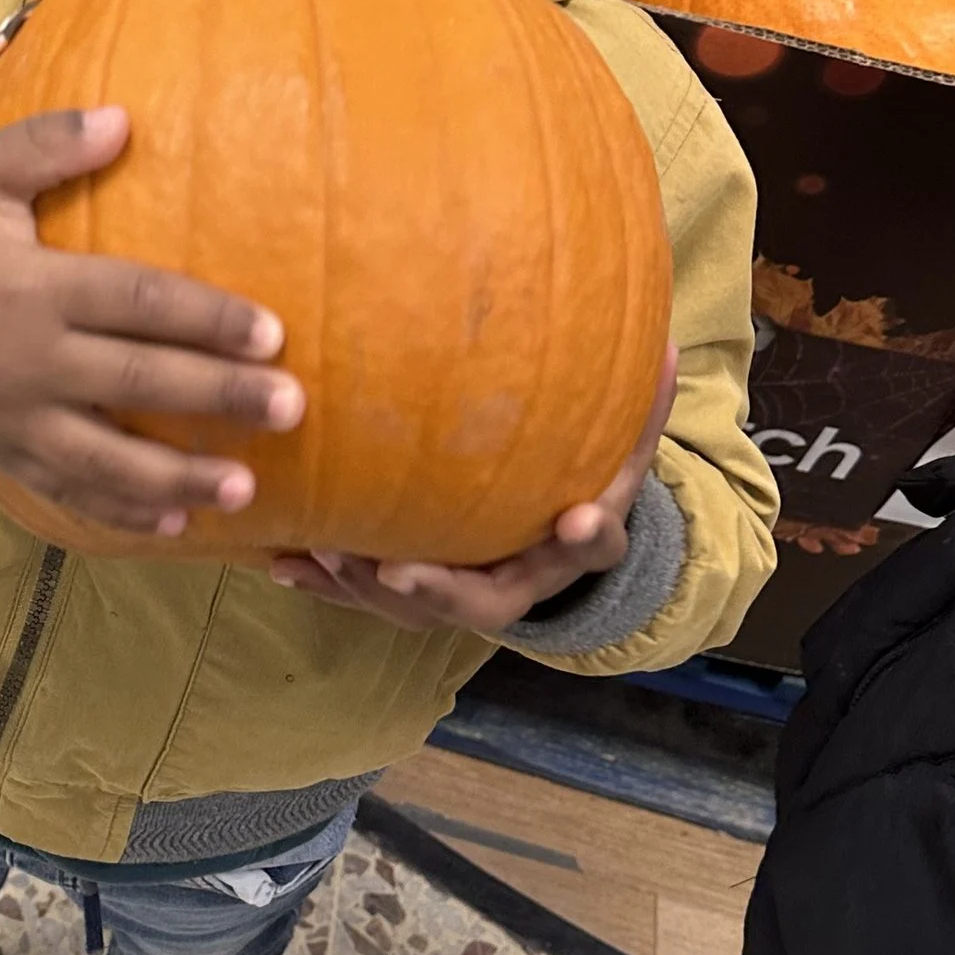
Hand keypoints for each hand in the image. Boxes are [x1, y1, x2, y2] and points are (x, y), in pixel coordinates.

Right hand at [0, 105, 299, 538]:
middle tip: (291, 409)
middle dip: (219, 400)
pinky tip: (171, 525)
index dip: (206, 318)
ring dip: (178, 480)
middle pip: (137, 385)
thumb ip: (47, 146)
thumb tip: (125, 119)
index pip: (135, 304)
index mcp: (31, 287)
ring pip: (105, 459)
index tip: (270, 332)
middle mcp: (26, 360)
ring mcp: (9, 417)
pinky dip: (116, 513)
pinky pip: (62, 490)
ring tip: (245, 490)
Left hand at [266, 348, 678, 633]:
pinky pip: (361, 598)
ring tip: (327, 554)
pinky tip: (281, 563)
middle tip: (400, 573)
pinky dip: (321, 584)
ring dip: (364, 588)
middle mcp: (512, 586)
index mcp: (570, 550)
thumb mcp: (620, 454)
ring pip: (409, 610)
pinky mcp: (407, 596)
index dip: (587, 537)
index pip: (592, 547)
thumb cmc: (579, 489)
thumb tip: (673, 344)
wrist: (544, 547)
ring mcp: (455, 598)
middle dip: (437, 592)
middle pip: (479, 603)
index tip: (577, 520)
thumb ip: (643, 411)